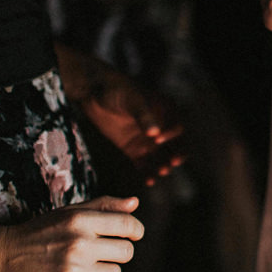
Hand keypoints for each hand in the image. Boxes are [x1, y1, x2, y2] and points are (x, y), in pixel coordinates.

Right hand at [0, 195, 144, 271]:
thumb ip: (103, 206)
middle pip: (127, 252)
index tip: (132, 235)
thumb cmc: (40, 232)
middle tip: (98, 253)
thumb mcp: (69, 213)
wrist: (0, 258)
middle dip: (117, 253)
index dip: (136, 231)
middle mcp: (78, 244)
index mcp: (81, 220)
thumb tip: (135, 204)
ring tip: (82, 268)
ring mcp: (71, 270)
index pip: (128, 225)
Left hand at [76, 67, 184, 185]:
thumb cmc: (117, 89)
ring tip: (162, 172)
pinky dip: (147, 172)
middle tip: (173, 162)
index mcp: (165, 111)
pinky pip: (144, 163)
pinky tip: (150, 181)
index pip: (176, 126)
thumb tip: (155, 133)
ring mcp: (147, 139)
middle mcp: (159, 127)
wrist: (94, 93)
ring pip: (161, 156)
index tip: (158, 139)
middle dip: (176, 154)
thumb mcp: (132, 100)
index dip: (171, 134)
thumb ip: (144, 116)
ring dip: (163, 164)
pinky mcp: (133, 149)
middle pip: (174, 145)